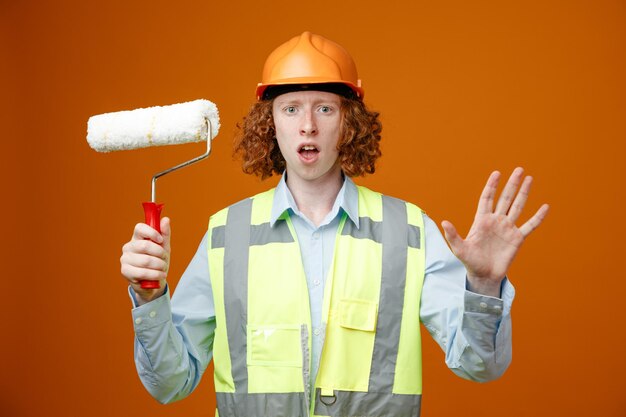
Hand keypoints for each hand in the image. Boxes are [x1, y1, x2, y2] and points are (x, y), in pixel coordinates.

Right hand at [120, 217, 170, 304]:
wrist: (153, 282)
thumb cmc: (157, 262)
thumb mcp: (164, 248)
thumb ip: (164, 234)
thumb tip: (166, 219)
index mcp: (137, 238)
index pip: (139, 228)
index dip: (152, 232)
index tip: (160, 240)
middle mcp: (128, 247)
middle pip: (145, 245)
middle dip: (160, 253)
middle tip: (164, 259)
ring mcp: (125, 259)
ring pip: (146, 260)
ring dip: (159, 266)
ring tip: (163, 268)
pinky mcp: (125, 271)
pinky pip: (143, 272)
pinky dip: (155, 274)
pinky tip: (160, 275)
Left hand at [441, 168, 548, 296]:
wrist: (484, 275)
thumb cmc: (470, 261)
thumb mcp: (459, 248)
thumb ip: (453, 235)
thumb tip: (444, 222)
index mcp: (481, 220)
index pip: (487, 198)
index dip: (492, 186)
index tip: (497, 173)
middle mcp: (496, 221)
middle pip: (505, 198)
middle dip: (512, 184)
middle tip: (519, 170)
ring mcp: (507, 228)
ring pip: (517, 207)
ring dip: (524, 193)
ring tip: (529, 178)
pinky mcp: (517, 238)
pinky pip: (530, 225)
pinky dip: (538, 217)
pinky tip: (545, 206)